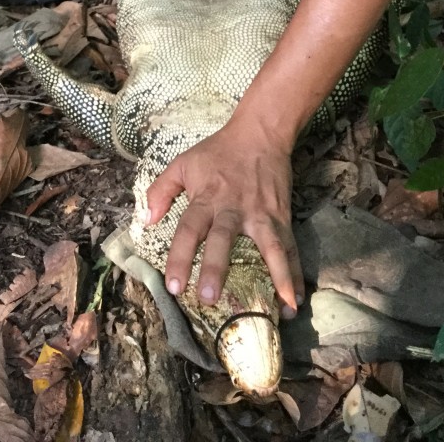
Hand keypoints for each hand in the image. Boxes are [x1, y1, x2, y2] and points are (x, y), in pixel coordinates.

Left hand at [145, 119, 303, 314]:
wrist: (260, 134)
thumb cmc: (218, 152)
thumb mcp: (182, 163)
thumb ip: (161, 190)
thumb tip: (146, 220)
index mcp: (207, 198)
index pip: (188, 229)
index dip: (180, 256)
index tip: (174, 286)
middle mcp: (233, 209)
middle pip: (223, 239)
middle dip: (215, 268)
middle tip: (208, 298)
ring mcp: (262, 214)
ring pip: (269, 247)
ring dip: (276, 277)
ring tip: (280, 309)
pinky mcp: (282, 217)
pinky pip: (290, 248)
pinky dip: (295, 274)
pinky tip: (296, 301)